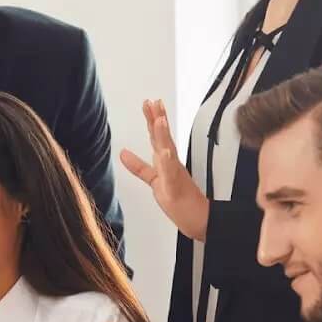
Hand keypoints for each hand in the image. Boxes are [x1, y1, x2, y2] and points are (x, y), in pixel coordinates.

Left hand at [119, 99, 208, 240]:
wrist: (198, 219)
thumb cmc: (180, 200)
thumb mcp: (153, 180)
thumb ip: (138, 166)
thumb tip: (123, 153)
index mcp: (167, 161)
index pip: (158, 136)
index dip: (153, 119)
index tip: (149, 103)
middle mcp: (172, 164)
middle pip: (163, 138)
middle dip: (158, 118)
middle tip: (153, 102)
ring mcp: (175, 175)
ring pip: (169, 151)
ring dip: (164, 135)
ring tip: (159, 119)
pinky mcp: (176, 188)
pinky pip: (172, 174)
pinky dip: (168, 163)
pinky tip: (164, 152)